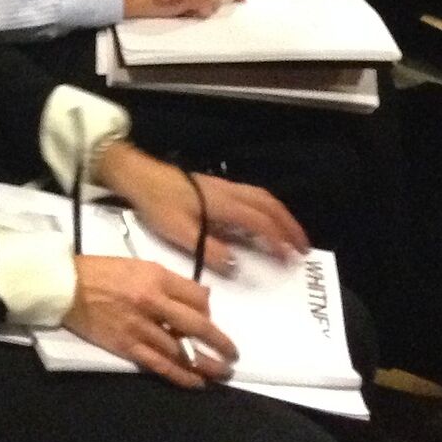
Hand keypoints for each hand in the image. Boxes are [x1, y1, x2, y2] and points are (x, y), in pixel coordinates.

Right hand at [65, 254, 235, 388]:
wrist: (65, 286)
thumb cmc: (101, 271)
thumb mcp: (139, 265)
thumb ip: (169, 281)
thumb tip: (200, 297)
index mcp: (156, 278)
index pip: (196, 296)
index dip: (209, 309)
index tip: (210, 318)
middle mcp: (152, 302)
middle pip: (196, 325)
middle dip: (219, 342)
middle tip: (233, 354)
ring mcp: (140, 327)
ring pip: (181, 350)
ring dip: (205, 364)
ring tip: (221, 373)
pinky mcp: (127, 346)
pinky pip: (160, 364)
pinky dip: (181, 376)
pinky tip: (196, 382)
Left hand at [99, 142, 308, 268]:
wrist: (139, 176)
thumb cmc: (158, 205)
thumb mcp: (180, 232)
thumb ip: (208, 250)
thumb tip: (236, 266)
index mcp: (224, 204)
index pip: (261, 223)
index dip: (279, 241)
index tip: (291, 259)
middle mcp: (230, 192)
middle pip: (269, 206)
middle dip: (289, 227)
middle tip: (303, 248)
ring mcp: (224, 186)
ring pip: (263, 197)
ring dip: (281, 215)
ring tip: (291, 235)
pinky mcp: (216, 185)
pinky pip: (253, 194)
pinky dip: (268, 207)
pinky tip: (264, 218)